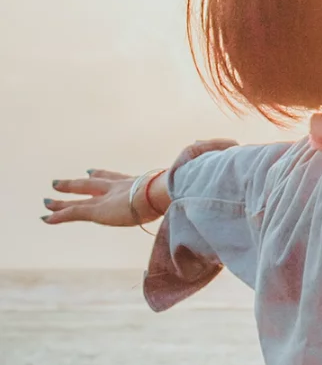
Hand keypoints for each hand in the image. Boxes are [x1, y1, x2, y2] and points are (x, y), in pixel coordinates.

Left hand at [43, 139, 236, 226]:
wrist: (179, 189)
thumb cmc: (195, 182)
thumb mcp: (207, 169)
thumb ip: (216, 157)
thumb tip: (234, 146)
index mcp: (143, 182)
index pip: (122, 178)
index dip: (107, 175)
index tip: (94, 171)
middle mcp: (124, 187)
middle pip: (98, 184)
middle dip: (82, 183)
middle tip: (66, 181)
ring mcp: (112, 198)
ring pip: (82, 197)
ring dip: (64, 198)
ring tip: (45, 202)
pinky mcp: (102, 209)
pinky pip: (76, 213)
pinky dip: (61, 215)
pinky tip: (45, 218)